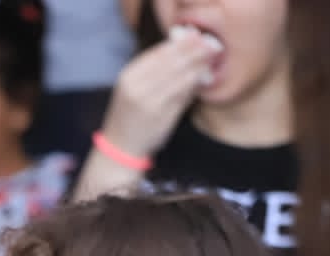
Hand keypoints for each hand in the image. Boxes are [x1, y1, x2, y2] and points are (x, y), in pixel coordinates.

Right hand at [99, 32, 222, 160]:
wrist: (120, 145)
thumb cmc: (130, 113)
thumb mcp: (133, 87)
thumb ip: (154, 69)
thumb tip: (182, 49)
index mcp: (129, 76)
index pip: (159, 53)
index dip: (180, 43)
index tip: (196, 36)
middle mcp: (137, 88)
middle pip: (171, 63)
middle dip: (193, 52)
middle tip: (210, 45)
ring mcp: (149, 103)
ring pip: (180, 78)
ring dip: (197, 67)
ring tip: (209, 59)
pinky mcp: (162, 116)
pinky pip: (182, 96)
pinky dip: (194, 85)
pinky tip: (202, 79)